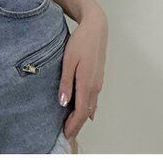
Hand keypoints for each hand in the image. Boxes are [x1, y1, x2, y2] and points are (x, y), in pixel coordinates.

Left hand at [58, 9, 107, 140]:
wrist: (96, 28)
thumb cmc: (80, 42)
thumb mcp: (68, 61)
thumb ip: (66, 83)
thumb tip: (64, 103)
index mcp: (87, 83)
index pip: (81, 112)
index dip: (73, 125)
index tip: (65, 134)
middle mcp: (95, 86)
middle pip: (87, 112)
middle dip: (77, 124)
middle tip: (67, 134)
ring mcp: (98, 81)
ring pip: (91, 105)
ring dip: (82, 116)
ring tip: (72, 124)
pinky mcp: (98, 76)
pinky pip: (93, 97)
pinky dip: (87, 107)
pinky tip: (84, 109)